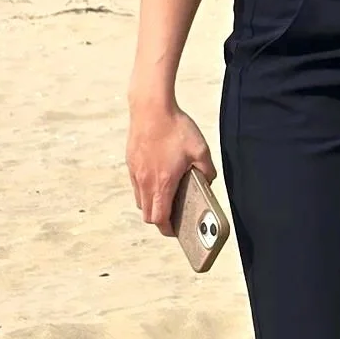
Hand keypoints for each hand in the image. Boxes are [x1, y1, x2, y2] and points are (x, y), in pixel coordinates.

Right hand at [127, 96, 214, 233]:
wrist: (151, 107)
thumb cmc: (175, 128)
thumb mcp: (201, 149)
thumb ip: (208, 170)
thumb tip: (209, 181)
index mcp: (163, 183)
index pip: (159, 218)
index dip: (167, 229)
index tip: (175, 231)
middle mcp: (145, 181)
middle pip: (147, 214)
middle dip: (159, 220)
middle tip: (172, 217)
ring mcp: (135, 172)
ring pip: (140, 200)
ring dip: (151, 204)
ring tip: (165, 198)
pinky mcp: (131, 162)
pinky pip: (136, 185)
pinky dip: (145, 189)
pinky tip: (157, 178)